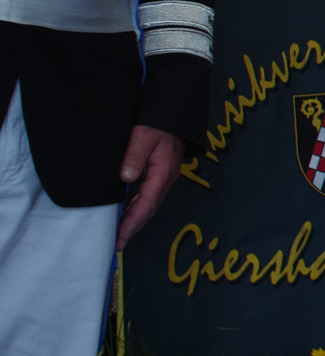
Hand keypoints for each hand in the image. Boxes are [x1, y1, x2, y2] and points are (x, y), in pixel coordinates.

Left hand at [116, 125, 183, 248]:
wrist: (175, 112)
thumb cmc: (158, 122)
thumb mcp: (143, 136)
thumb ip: (134, 156)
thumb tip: (125, 178)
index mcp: (163, 172)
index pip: (146, 204)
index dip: (132, 223)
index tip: (119, 238)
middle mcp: (166, 178)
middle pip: (150, 209)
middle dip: (134, 227)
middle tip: (117, 244)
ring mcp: (166, 176)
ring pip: (151, 204)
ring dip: (136, 219)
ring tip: (121, 233)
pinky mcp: (162, 172)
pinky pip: (151, 196)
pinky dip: (139, 208)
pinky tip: (128, 212)